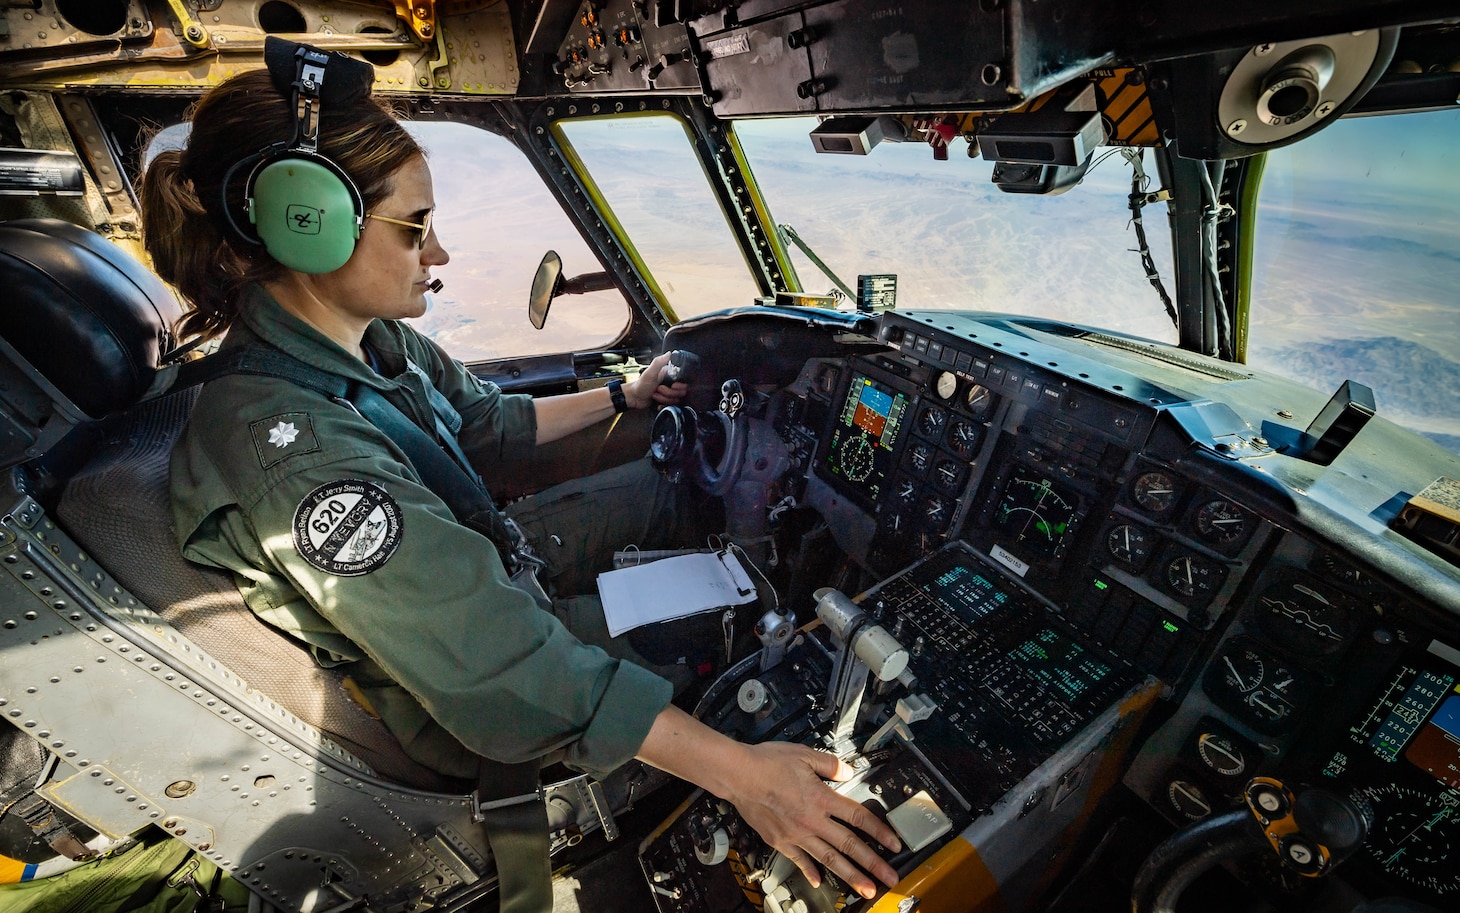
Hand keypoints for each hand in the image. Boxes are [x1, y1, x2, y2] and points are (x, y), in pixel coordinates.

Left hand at [624, 350, 688, 408]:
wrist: (634, 397)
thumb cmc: (640, 384)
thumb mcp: (650, 372)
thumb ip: (659, 362)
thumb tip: (669, 353)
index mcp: (668, 375)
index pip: (683, 382)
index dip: (679, 386)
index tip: (672, 386)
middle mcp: (669, 383)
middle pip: (680, 392)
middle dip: (668, 393)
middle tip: (659, 389)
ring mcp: (668, 393)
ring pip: (675, 400)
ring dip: (663, 399)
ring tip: (655, 394)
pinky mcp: (665, 400)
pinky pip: (671, 405)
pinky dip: (663, 405)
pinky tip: (657, 402)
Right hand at [720, 741, 901, 898]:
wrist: (738, 775)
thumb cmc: (767, 762)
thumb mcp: (804, 755)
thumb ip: (830, 764)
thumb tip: (847, 770)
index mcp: (822, 798)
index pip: (858, 817)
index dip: (879, 831)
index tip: (894, 844)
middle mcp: (813, 821)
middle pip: (849, 845)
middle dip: (873, 863)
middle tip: (889, 878)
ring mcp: (796, 834)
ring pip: (829, 859)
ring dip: (850, 875)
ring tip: (866, 888)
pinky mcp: (780, 841)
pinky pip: (799, 860)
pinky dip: (810, 871)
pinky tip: (819, 881)